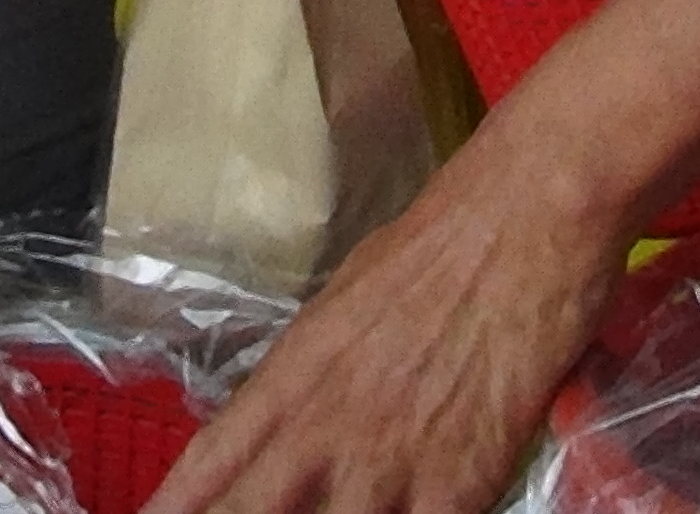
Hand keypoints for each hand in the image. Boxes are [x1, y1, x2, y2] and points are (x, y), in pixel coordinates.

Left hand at [150, 144, 627, 513]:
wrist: (526, 214)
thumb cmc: (440, 243)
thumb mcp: (346, 303)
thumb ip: (312, 372)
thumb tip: (292, 411)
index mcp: (290, 378)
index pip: (206, 467)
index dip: (173, 506)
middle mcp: (322, 430)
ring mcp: (385, 464)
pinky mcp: (457, 486)